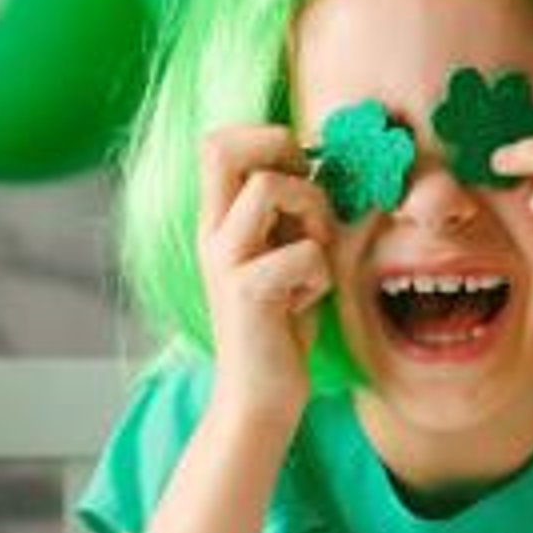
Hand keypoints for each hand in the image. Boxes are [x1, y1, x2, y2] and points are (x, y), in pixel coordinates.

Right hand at [198, 124, 333, 423]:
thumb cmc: (279, 324)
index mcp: (217, 220)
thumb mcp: (282, 254)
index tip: (300, 170)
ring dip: (312, 212)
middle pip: (223, 147)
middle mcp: (211, 233)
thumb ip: (288, 213)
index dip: (265, 136)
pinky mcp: (247, 292)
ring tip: (315, 253)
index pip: (216, 141)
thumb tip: (321, 165)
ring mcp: (224, 260)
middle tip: (308, 197)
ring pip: (269, 187)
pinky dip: (321, 273)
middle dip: (282, 151)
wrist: (260, 395)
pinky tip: (305, 301)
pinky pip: (303, 251)